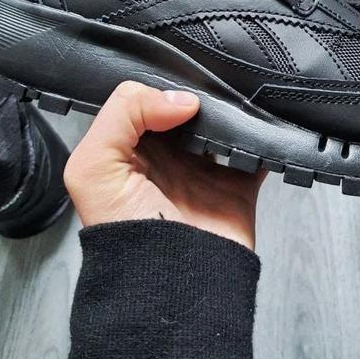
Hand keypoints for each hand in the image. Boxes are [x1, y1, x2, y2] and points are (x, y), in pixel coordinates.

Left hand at [64, 82, 264, 248]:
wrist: (171, 288)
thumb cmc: (124, 230)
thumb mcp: (94, 167)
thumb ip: (123, 115)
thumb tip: (184, 100)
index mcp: (130, 148)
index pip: (145, 100)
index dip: (160, 83)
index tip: (182, 70)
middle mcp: (167, 156)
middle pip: (188, 108)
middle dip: (202, 90)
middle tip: (218, 74)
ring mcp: (205, 171)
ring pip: (223, 125)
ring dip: (234, 111)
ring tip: (241, 93)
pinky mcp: (238, 186)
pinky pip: (257, 153)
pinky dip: (265, 139)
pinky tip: (265, 122)